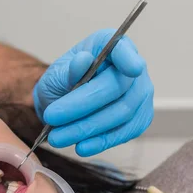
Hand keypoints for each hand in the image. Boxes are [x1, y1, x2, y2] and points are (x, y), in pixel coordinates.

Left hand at [34, 29, 153, 155]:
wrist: (62, 104)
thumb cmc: (62, 83)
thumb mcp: (56, 74)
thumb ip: (68, 70)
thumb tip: (82, 61)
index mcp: (111, 45)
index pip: (124, 49)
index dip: (129, 59)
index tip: (132, 69)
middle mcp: (133, 67)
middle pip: (117, 88)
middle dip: (82, 106)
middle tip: (52, 117)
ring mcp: (140, 94)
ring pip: (121, 114)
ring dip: (87, 128)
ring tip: (58, 137)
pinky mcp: (138, 119)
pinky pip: (124, 132)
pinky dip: (101, 142)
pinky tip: (81, 147)